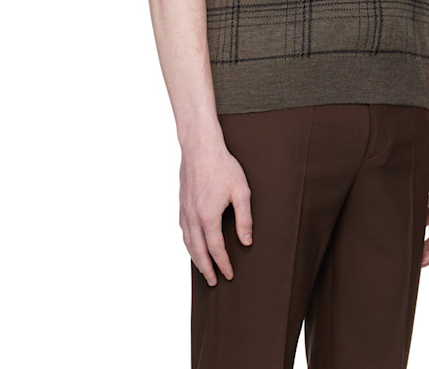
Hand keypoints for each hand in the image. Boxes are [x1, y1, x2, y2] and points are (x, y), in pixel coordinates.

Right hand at [179, 141, 252, 286]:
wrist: (200, 147)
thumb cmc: (223, 166)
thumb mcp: (241, 191)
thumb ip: (244, 218)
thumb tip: (247, 241)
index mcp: (208, 216)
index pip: (216, 249)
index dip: (223, 264)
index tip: (229, 275)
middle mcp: (193, 217)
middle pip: (198, 251)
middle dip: (206, 268)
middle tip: (213, 282)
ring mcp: (184, 210)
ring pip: (187, 242)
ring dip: (195, 258)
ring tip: (202, 269)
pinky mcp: (181, 203)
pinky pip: (183, 230)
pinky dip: (188, 243)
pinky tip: (192, 244)